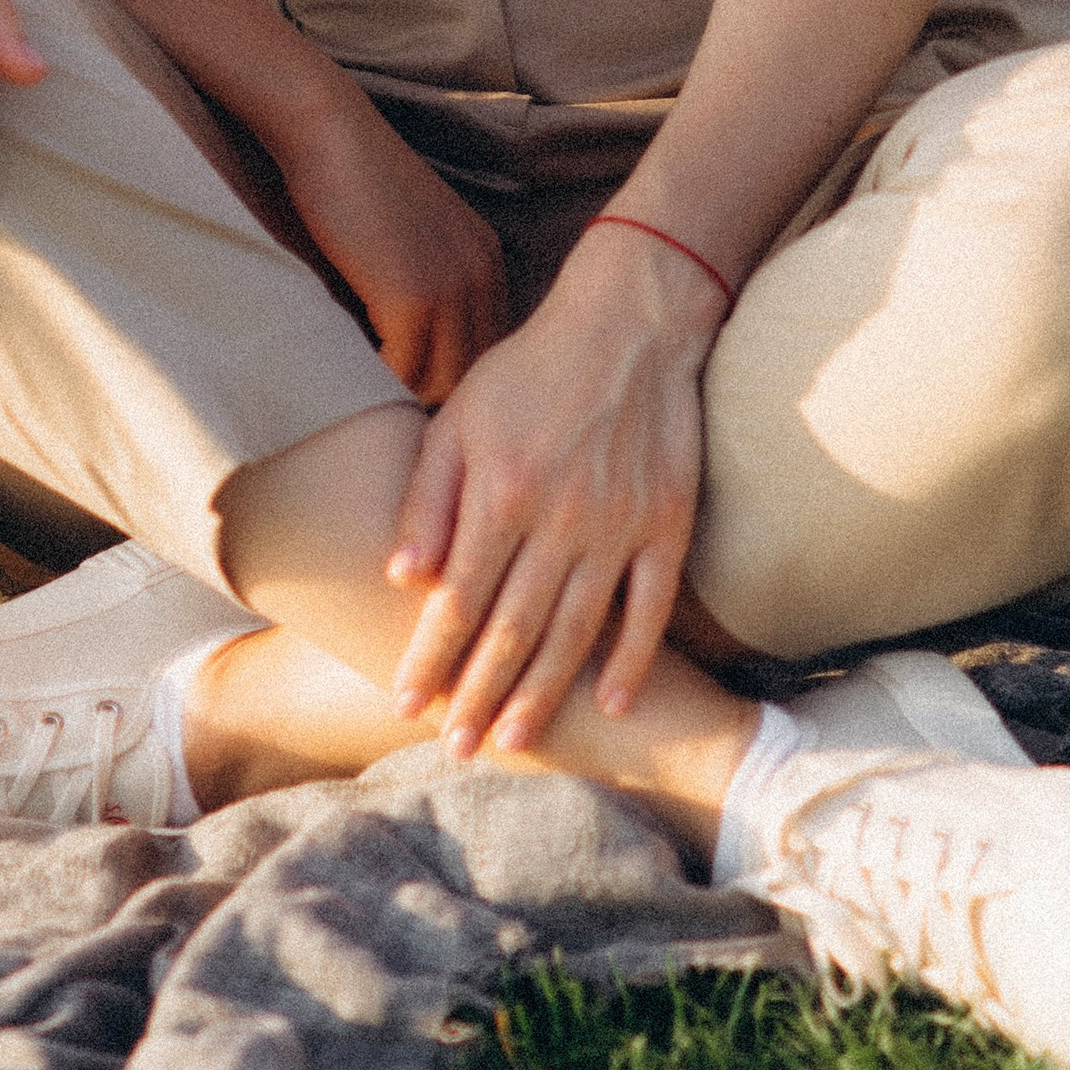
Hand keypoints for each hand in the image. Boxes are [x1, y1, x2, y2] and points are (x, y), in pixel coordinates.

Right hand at [266, 80, 507, 403]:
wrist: (329, 132)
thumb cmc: (352, 181)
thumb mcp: (411, 236)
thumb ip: (425, 288)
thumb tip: (409, 362)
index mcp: (488, 260)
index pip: (486, 350)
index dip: (447, 379)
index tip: (408, 391)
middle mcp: (483, 274)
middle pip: (469, 373)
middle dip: (430, 397)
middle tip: (387, 409)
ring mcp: (454, 286)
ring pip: (439, 382)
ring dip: (403, 398)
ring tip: (368, 403)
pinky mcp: (414, 297)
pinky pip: (402, 372)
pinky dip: (377, 384)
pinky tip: (350, 376)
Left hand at [385, 225, 719, 753]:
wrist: (629, 323)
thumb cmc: (529, 371)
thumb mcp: (460, 417)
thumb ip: (428, 498)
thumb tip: (402, 579)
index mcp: (502, 491)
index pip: (458, 599)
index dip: (431, 657)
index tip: (406, 702)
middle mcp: (560, 518)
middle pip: (514, 630)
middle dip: (479, 695)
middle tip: (456, 747)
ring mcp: (620, 526)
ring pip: (576, 633)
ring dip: (543, 695)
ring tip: (513, 739)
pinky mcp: (667, 524)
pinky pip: (651, 609)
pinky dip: (633, 662)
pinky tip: (613, 706)